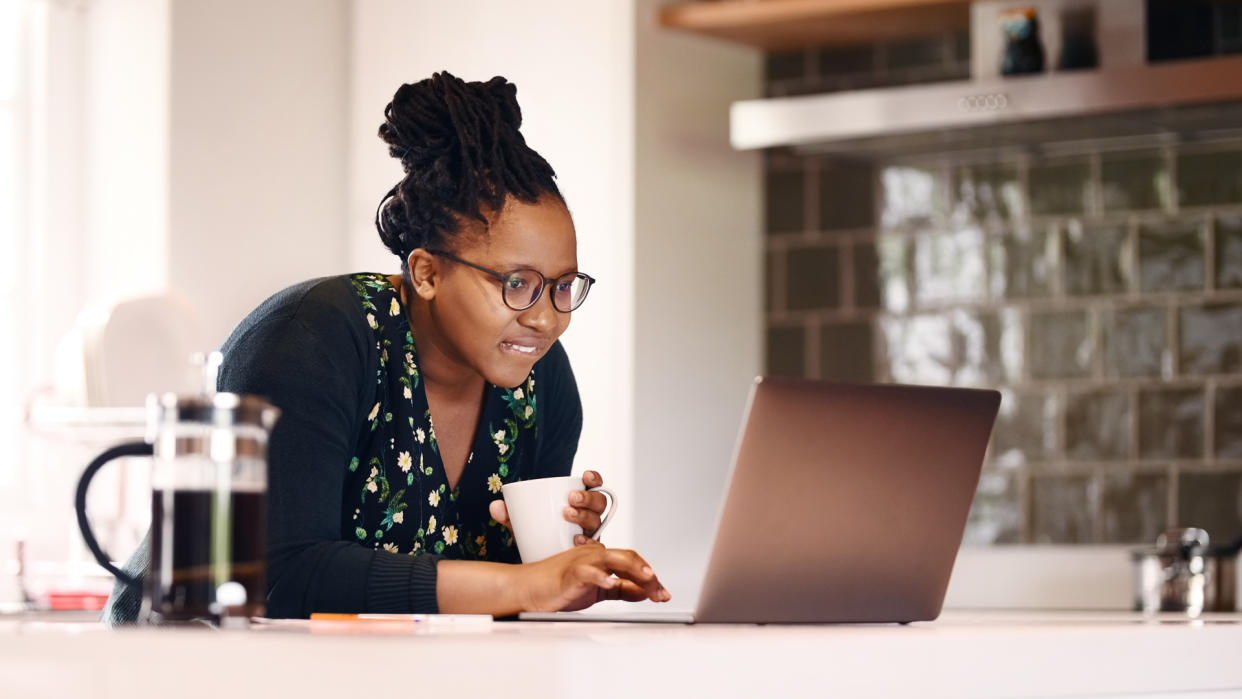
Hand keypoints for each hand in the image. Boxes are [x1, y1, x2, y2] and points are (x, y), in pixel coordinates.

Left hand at [485, 470, 609, 545]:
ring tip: (567, 515)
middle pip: (599, 503)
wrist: (537, 561)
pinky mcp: (588, 553)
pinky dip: (588, 542)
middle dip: (588, 498)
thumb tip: (495, 506)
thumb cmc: (535, 535)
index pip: (593, 486)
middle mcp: (589, 517)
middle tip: (571, 499)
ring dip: (585, 515)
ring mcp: (590, 534)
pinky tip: (576, 540)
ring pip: (597, 521)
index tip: (585, 475)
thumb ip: (508, 514)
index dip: (594, 478)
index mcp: (579, 503)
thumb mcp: (521, 522)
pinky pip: (595, 546)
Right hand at [516, 542, 671, 612]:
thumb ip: (620, 589)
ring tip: (649, 579)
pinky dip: (602, 577)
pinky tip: (611, 584)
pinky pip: (589, 572)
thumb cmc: (558, 586)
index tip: (662, 593)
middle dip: (648, 575)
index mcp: (601, 558)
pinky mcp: (571, 573)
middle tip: (660, 592)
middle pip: (628, 558)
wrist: (528, 588)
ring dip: (634, 569)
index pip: (632, 562)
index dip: (650, 577)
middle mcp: (594, 555)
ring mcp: (583, 562)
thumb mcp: (597, 590)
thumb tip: (643, 592)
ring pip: (614, 559)